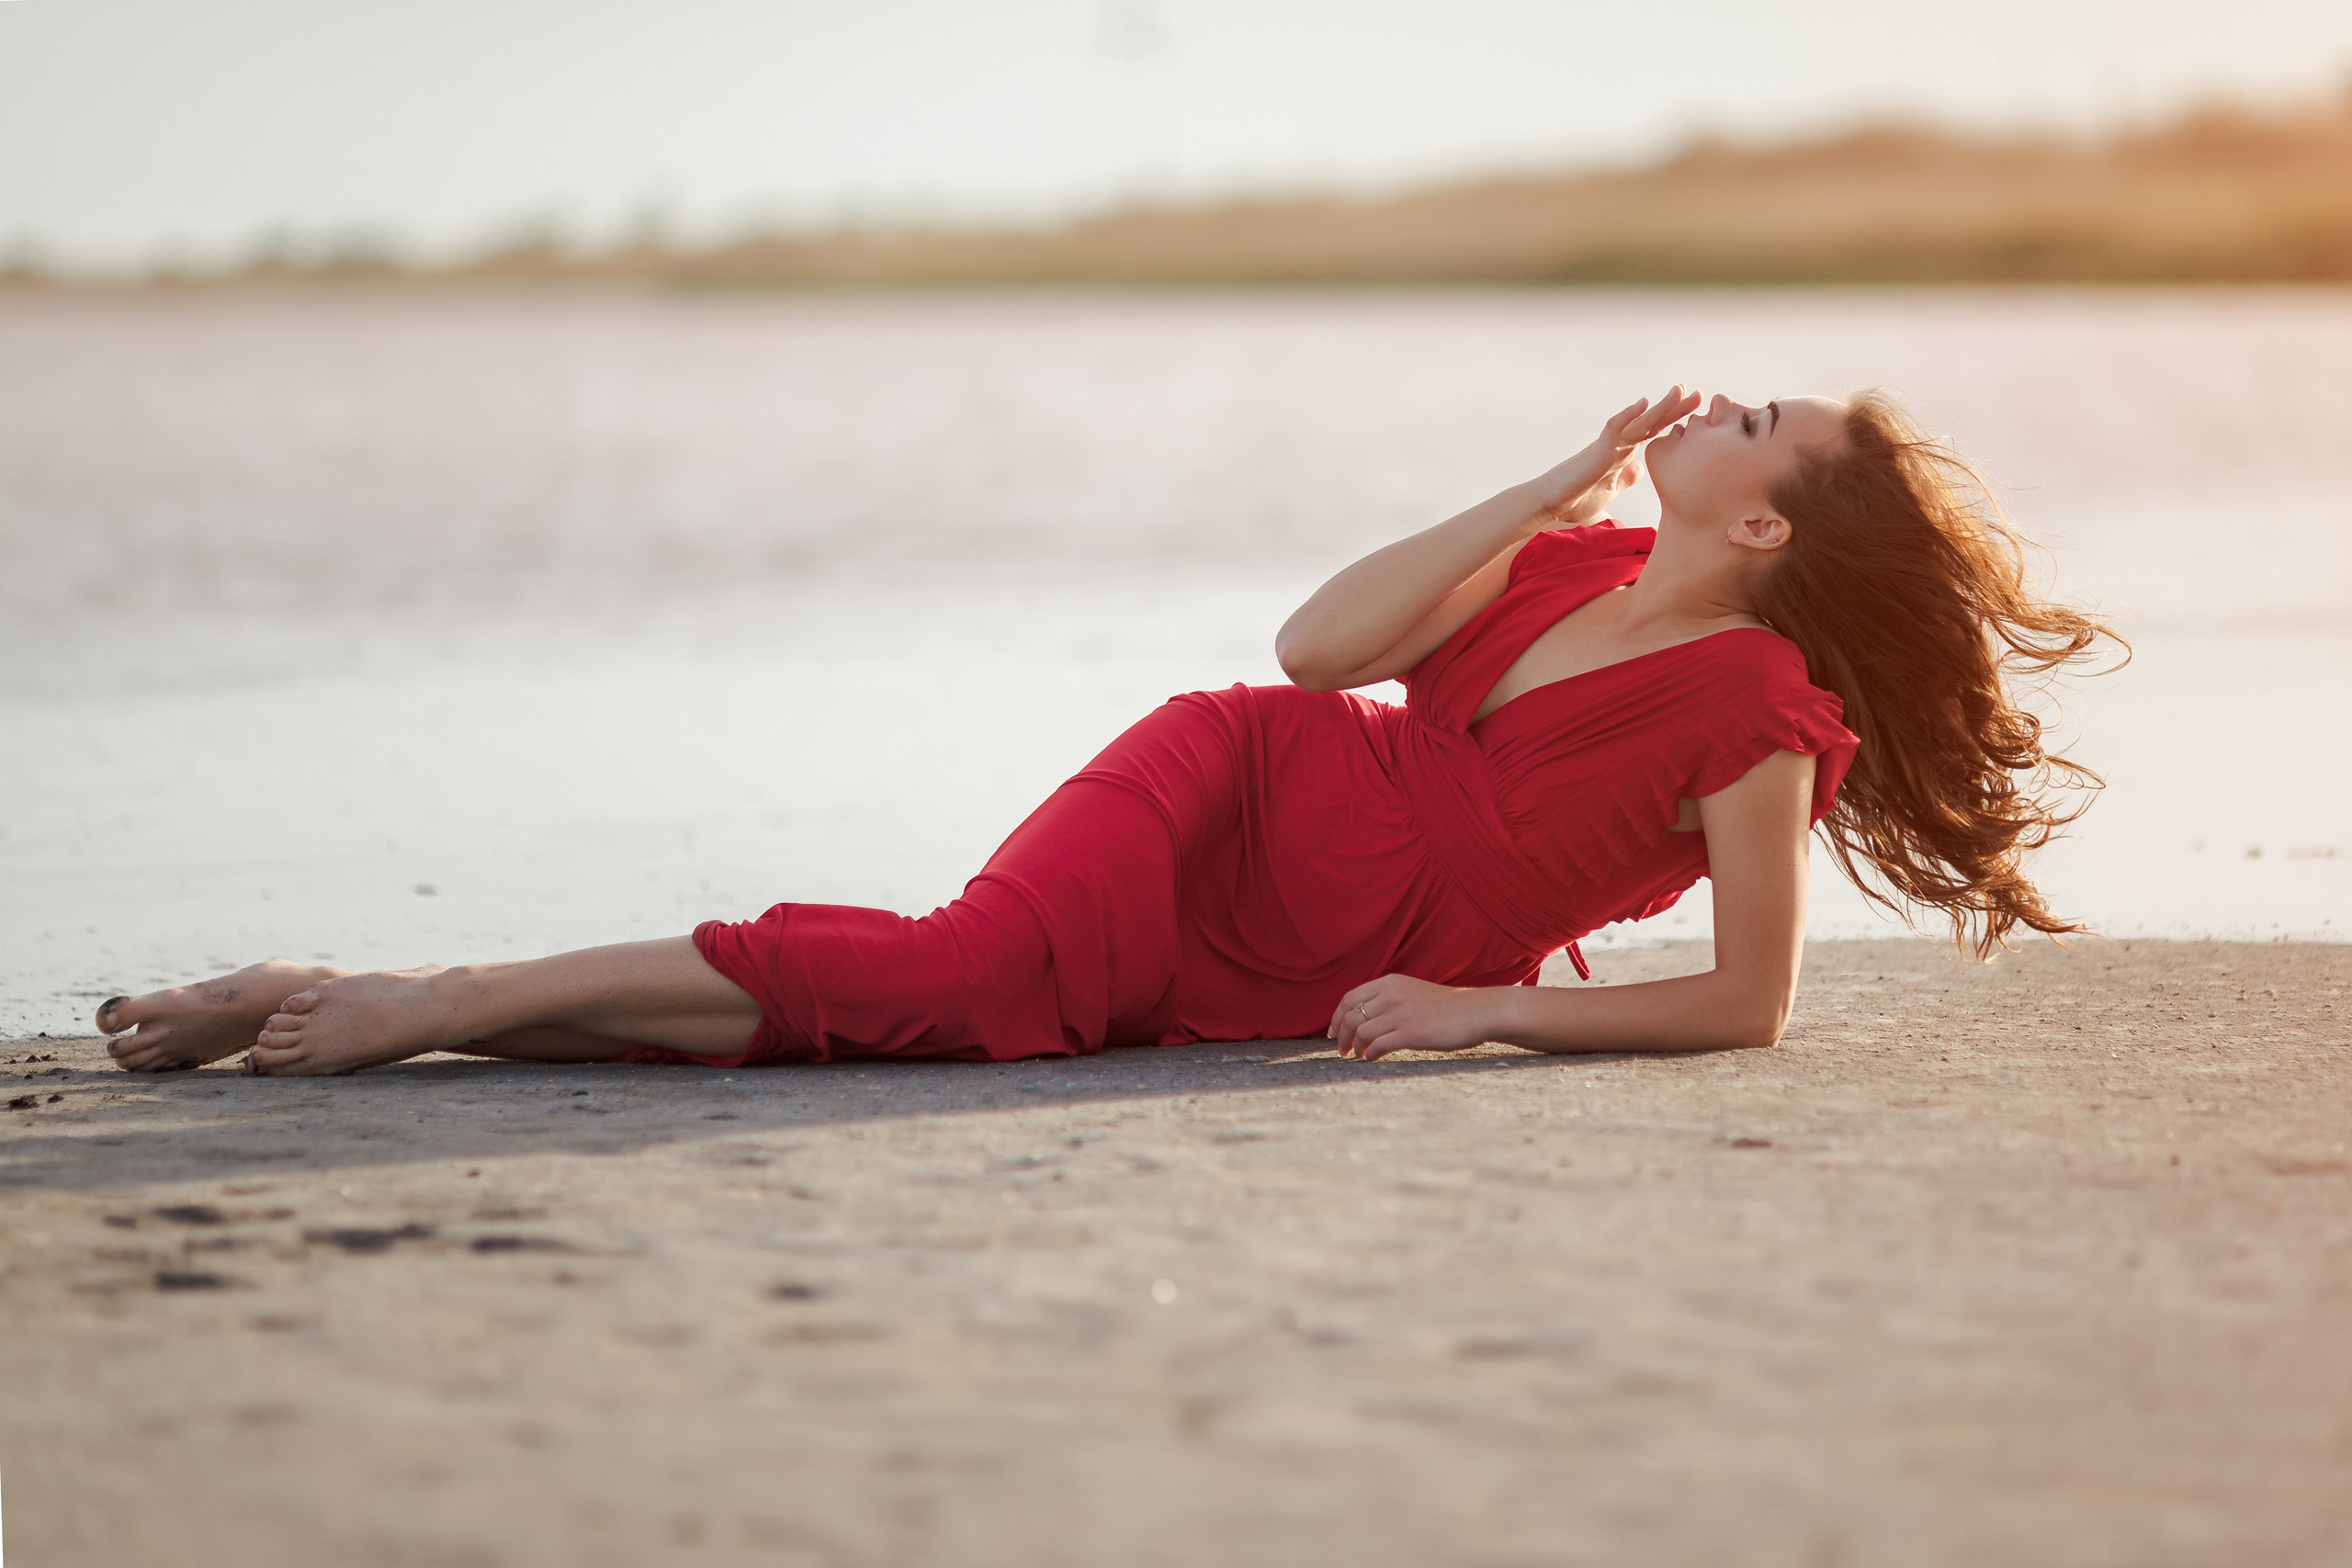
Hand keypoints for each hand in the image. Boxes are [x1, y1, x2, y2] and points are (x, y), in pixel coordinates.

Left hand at [1327, 973, 1501, 1060]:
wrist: (1475, 1012)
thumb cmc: (1445, 1007)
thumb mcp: (1411, 991)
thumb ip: (1388, 999)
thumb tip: (1362, 1018)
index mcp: (1390, 983)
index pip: (1349, 998)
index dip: (1336, 1017)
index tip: (1332, 1032)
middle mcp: (1391, 995)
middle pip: (1350, 1017)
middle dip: (1341, 1036)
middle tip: (1341, 1050)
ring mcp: (1400, 1014)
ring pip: (1361, 1032)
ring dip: (1355, 1047)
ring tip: (1358, 1055)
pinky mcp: (1410, 1033)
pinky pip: (1378, 1046)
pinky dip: (1369, 1054)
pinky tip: (1372, 1058)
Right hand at [1530, 384, 1703, 524]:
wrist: (1551, 504)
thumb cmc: (1576, 499)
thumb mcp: (1611, 490)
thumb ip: (1626, 478)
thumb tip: (1639, 469)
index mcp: (1624, 454)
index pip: (1655, 433)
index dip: (1675, 422)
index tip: (1699, 414)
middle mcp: (1619, 445)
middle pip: (1653, 422)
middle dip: (1677, 408)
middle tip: (1701, 395)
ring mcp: (1609, 446)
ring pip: (1639, 421)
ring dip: (1660, 406)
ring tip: (1680, 391)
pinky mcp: (1597, 452)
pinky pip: (1614, 429)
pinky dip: (1628, 415)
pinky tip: (1642, 404)